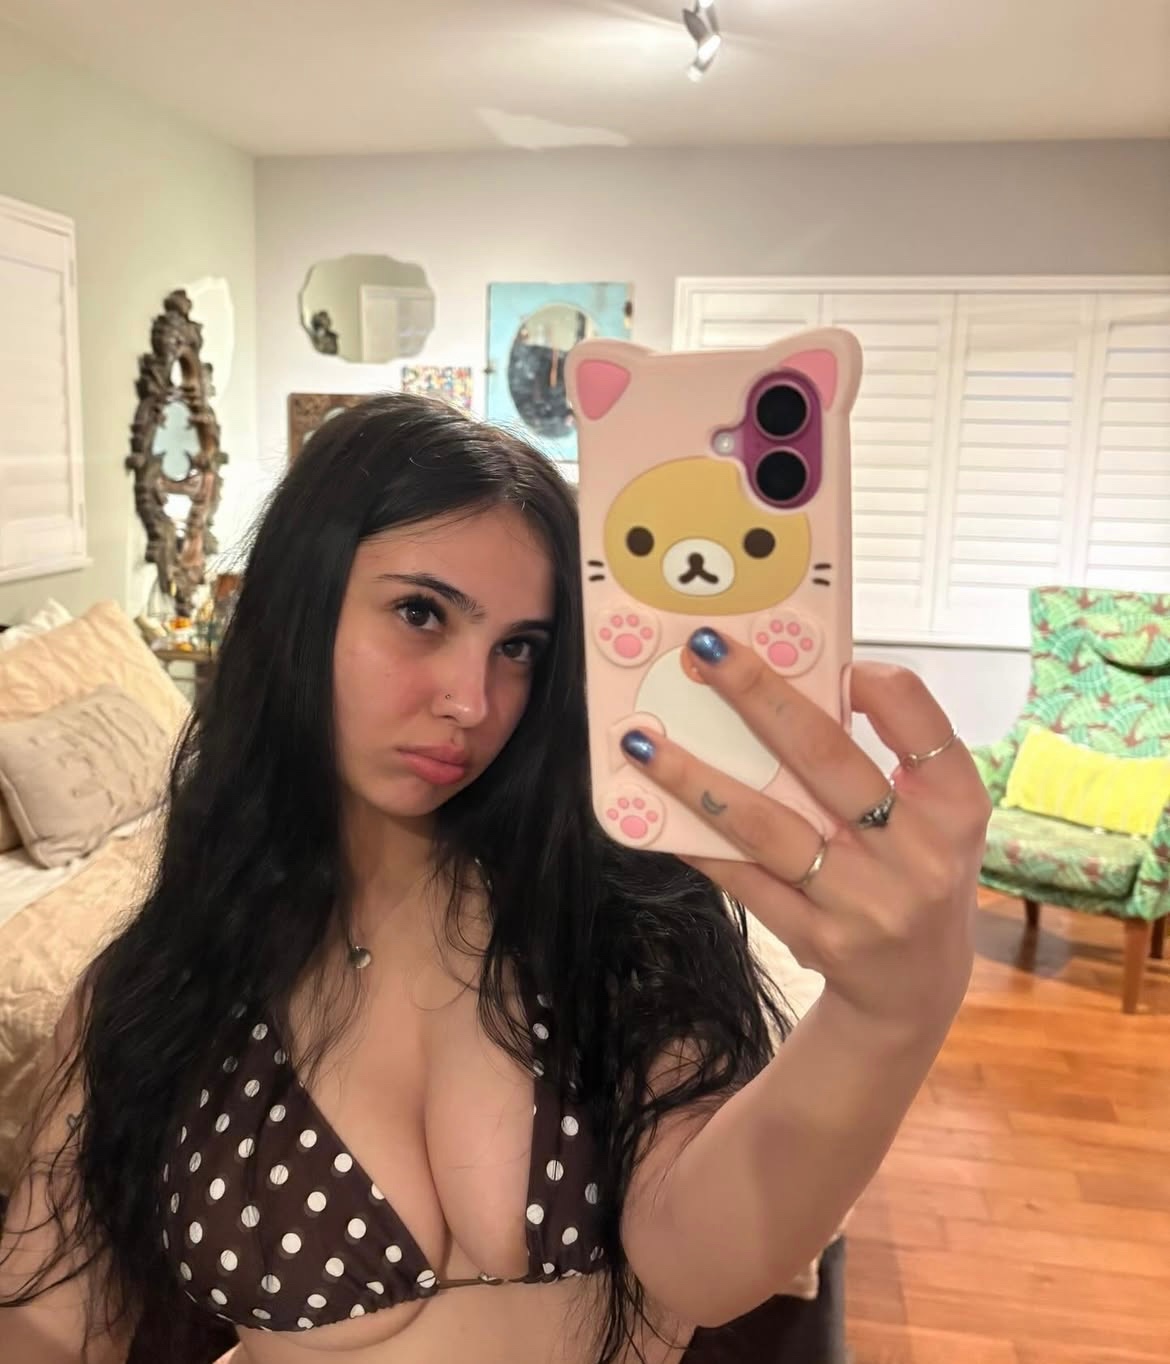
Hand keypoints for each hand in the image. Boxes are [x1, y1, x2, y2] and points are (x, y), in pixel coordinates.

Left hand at [620, 630, 991, 1031]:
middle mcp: (917, 855)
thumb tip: (790, 684)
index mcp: (956, 808)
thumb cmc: (914, 873)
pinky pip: (743, 879)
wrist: (914, 990)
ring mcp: (865, 902)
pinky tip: (655, 810)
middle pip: (825, 757)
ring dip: (697, 776)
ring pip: (767, 824)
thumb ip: (884, 758)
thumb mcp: (930, 817)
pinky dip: (697, 841)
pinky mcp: (818, 939)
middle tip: (703, 648)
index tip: (823, 656)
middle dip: (756, 694)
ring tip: (643, 740)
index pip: (920, 723)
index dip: (873, 683)